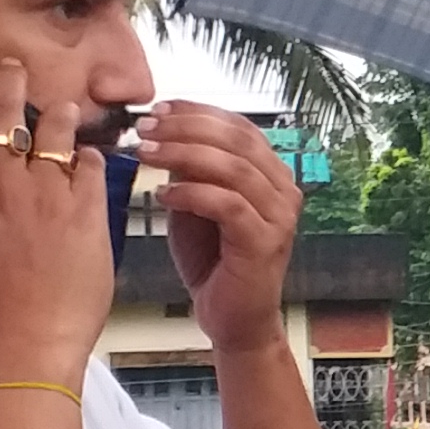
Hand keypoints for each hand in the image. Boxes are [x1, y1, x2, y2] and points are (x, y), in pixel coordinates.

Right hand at [0, 49, 115, 379]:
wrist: (32, 341)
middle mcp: (0, 186)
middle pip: (2, 112)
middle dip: (6, 80)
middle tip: (11, 67)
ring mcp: (46, 193)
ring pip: (54, 127)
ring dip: (57, 115)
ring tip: (60, 112)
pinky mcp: (85, 208)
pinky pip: (91, 163)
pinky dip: (88, 159)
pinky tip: (87, 165)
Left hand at [138, 98, 300, 355]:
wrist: (233, 319)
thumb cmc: (213, 261)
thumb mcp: (197, 204)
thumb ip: (190, 170)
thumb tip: (162, 132)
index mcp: (272, 174)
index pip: (239, 126)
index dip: (198, 112)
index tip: (158, 109)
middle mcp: (284, 190)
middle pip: (237, 140)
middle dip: (186, 128)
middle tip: (145, 129)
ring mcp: (279, 217)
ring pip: (233, 168)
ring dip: (184, 155)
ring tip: (146, 154)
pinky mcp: (265, 243)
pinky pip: (228, 205)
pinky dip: (192, 194)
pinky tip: (163, 196)